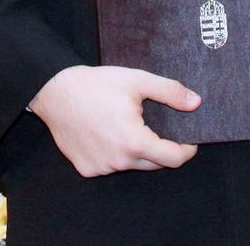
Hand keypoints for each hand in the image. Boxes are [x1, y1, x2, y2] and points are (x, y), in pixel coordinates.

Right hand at [29, 65, 199, 176]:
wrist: (54, 91)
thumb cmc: (96, 84)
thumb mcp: (137, 80)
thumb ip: (170, 92)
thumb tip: (196, 103)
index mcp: (135, 141)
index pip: (174, 159)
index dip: (186, 150)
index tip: (190, 140)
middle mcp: (119, 161)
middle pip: (154, 164)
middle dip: (162, 149)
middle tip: (157, 127)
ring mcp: (101, 167)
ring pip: (132, 165)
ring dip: (137, 151)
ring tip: (129, 126)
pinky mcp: (87, 168)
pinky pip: (111, 165)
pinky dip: (116, 154)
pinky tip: (108, 134)